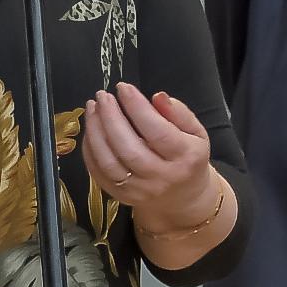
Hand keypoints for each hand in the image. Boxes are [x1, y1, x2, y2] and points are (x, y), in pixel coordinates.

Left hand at [80, 84, 216, 230]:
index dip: (137, 107)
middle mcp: (162, 178)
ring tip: (92, 108)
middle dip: (111, 118)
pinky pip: (99, 174)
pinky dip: (90, 150)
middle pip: (129, 148)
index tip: (123, 88)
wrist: (182, 198)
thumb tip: (158, 96)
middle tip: (102, 96)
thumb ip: (179, 113)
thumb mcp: (196, 132)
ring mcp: (140, 191)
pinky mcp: (122, 197)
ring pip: (109, 163)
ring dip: (95, 132)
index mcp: (185, 158)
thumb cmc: (188, 157)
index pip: (158, 132)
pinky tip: (91, 130)